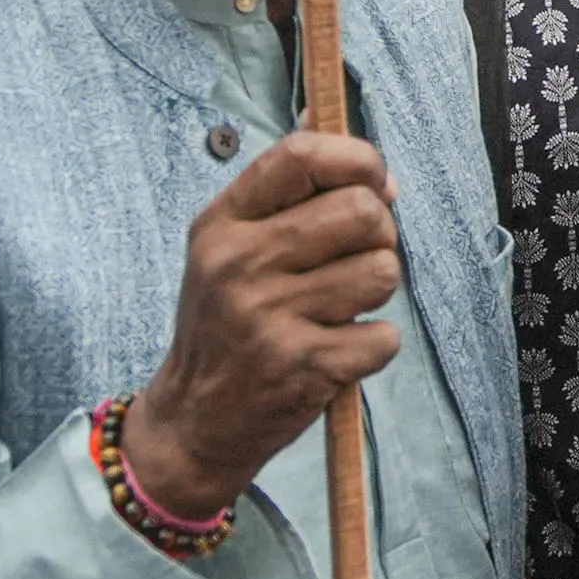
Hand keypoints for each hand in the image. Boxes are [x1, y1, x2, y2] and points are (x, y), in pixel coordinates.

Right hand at [120, 130, 403, 520]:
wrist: (194, 420)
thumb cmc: (226, 325)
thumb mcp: (228, 251)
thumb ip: (289, 200)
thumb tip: (371, 166)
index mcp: (222, 225)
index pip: (300, 157)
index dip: (357, 159)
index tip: (376, 180)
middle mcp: (240, 264)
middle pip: (361, 211)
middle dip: (380, 233)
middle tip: (357, 258)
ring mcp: (270, 316)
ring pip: (382, 270)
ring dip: (376, 291)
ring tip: (339, 307)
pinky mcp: (303, 366)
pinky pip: (385, 336)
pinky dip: (374, 345)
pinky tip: (338, 351)